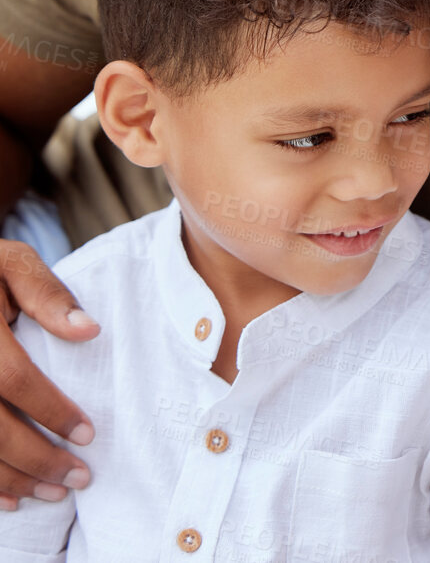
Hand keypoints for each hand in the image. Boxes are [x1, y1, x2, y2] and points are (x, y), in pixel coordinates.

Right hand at [0, 239, 99, 510]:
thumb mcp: (9, 264)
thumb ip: (46, 294)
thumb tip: (89, 330)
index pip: (12, 380)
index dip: (49, 410)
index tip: (87, 435)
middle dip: (34, 459)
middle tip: (79, 478)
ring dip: (8, 480)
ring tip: (51, 493)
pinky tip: (7, 499)